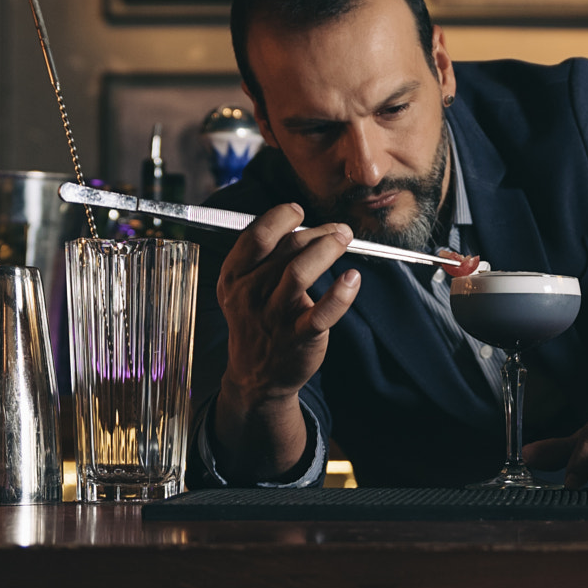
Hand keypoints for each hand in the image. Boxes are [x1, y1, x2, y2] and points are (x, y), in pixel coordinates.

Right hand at [215, 203, 361, 413]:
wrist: (257, 376)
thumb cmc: (256, 322)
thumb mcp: (242, 288)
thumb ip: (261, 257)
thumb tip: (297, 224)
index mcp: (235, 277)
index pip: (256, 236)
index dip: (280, 217)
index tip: (298, 211)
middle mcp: (251, 294)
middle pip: (286, 249)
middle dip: (317, 232)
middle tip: (338, 229)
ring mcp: (274, 316)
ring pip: (300, 272)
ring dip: (327, 248)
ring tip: (344, 239)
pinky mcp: (299, 337)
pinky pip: (323, 312)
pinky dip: (341, 293)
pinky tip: (352, 279)